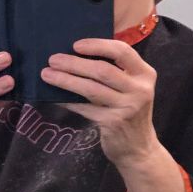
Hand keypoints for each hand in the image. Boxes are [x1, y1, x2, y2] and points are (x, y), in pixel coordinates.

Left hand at [41, 39, 158, 167]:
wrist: (138, 147)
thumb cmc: (129, 109)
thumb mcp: (131, 87)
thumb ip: (115, 69)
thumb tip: (77, 53)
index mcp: (145, 74)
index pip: (122, 51)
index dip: (98, 45)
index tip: (76, 45)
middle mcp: (140, 89)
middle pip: (103, 70)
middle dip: (75, 63)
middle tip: (53, 59)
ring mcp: (127, 107)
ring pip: (91, 89)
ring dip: (66, 80)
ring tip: (47, 74)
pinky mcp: (113, 123)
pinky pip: (84, 107)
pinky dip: (67, 101)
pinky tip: (54, 96)